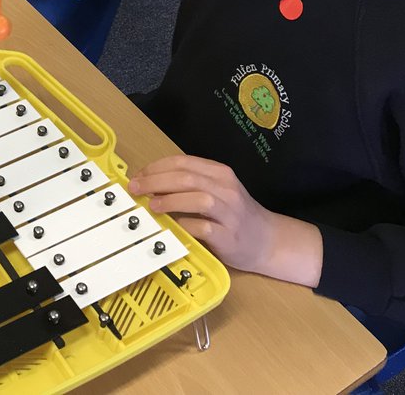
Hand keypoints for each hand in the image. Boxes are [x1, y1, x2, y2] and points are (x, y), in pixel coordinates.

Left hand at [129, 154, 321, 284]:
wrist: (269, 241)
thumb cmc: (235, 215)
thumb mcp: (216, 191)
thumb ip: (189, 185)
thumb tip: (149, 183)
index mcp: (219, 173)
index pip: (182, 162)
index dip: (156, 167)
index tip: (137, 176)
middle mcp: (226, 188)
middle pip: (186, 177)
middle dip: (155, 181)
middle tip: (136, 188)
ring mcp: (230, 212)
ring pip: (198, 197)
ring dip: (170, 200)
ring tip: (152, 205)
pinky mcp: (230, 236)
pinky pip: (204, 227)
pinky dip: (186, 225)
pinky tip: (174, 227)